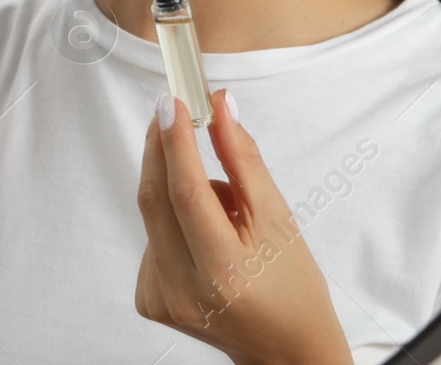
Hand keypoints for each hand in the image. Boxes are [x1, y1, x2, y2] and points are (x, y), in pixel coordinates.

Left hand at [135, 89, 352, 364]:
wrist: (283, 348)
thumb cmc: (291, 283)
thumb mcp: (279, 218)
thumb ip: (243, 160)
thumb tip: (219, 105)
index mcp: (223, 271)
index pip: (186, 193)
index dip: (176, 141)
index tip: (172, 101)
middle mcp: (183, 289)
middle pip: (155, 198)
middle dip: (161, 147)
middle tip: (172, 109)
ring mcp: (161, 298)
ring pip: (154, 216)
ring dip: (178, 192)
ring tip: (225, 212)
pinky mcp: (148, 300)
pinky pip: (152, 238)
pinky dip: (173, 222)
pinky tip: (204, 240)